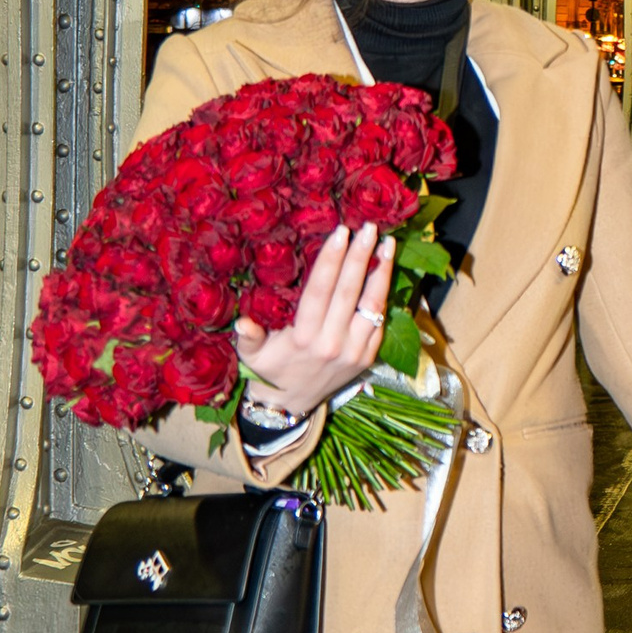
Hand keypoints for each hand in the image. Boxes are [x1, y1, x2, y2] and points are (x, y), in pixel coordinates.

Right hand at [234, 223, 393, 421]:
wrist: (291, 405)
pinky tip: (386, 272)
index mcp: (304, 337)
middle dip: (361, 256)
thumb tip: (242, 321)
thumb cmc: (268, 370)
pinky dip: (384, 297)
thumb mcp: (251, 354)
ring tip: (389, 244)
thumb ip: (249, 336)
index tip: (341, 232)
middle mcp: (332, 343)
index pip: (321, 290)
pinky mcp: (367, 358)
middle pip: (350, 291)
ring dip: (382, 272)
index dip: (332, 259)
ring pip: (372, 305)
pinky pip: (380, 323)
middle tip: (370, 228)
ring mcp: (354, 351)